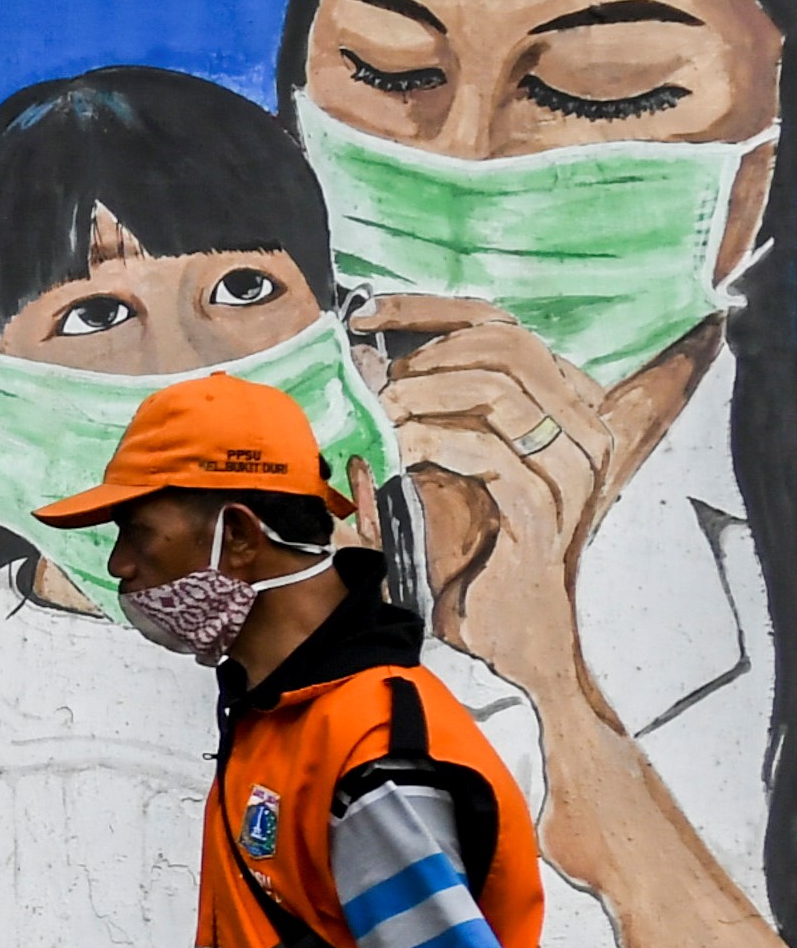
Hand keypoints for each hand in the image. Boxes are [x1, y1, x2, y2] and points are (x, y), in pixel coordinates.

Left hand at [354, 294, 613, 708]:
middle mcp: (584, 424)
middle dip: (425, 355)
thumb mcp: (444, 471)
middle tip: (372, 388)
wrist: (504, 637)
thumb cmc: (473, 555)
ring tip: (376, 418)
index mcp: (566, 405)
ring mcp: (572, 465)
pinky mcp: (543, 506)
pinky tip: (391, 454)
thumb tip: (366, 363)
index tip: (364, 315)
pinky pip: (482, 449)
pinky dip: (426, 442)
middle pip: (504, 343)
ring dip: (420, 394)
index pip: (503, 325)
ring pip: (496, 385)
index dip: (429, 311)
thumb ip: (422, 415)